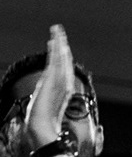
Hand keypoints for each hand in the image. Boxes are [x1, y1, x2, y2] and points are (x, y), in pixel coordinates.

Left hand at [25, 24, 79, 151]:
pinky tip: (54, 42)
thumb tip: (49, 110)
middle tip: (58, 30)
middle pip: (63, 60)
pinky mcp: (54, 80)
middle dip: (61, 45)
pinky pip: (57, 62)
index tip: (57, 45)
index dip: (60, 56)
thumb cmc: (44, 124)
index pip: (61, 68)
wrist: (42, 127)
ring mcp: (59, 81)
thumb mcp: (48, 114)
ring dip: (59, 44)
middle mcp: (62, 83)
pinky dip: (56, 51)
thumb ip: (50, 108)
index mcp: (60, 89)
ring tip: (57, 31)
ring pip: (61, 58)